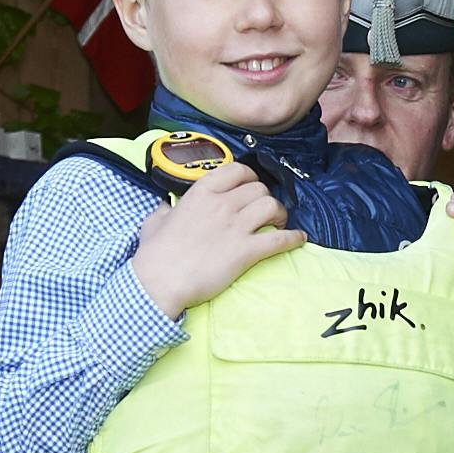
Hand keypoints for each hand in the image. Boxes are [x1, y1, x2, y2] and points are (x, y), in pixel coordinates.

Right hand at [126, 163, 297, 314]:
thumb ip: (164, 211)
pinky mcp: (246, 251)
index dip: (250, 177)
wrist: (159, 282)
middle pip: (259, 189)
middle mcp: (221, 204)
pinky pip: (279, 239)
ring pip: (272, 206)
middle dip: (265, 198)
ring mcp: (235, 227)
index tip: (251, 186)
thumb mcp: (154, 222)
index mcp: (201, 192)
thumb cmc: (155, 254)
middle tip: (264, 212)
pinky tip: (299, 239)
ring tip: (278, 223)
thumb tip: (165, 208)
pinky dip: (293, 238)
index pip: (237, 170)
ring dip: (280, 214)